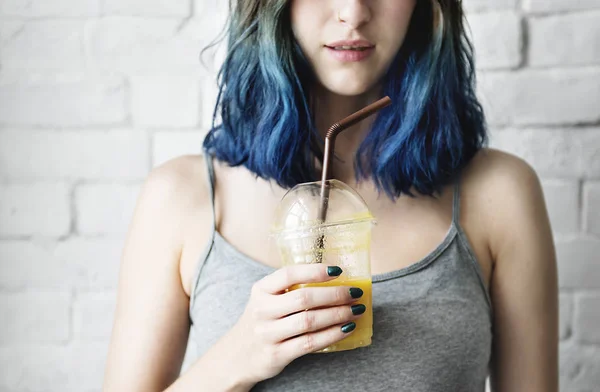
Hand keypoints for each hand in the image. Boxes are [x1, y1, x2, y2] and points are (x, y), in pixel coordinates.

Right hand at [228, 264, 364, 384]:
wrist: (237, 356)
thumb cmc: (261, 322)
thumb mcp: (266, 300)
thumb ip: (290, 289)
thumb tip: (335, 280)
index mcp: (260, 290)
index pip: (288, 274)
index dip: (315, 271)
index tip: (338, 270)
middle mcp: (262, 310)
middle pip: (304, 298)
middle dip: (335, 295)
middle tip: (355, 293)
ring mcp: (268, 334)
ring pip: (309, 321)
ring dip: (338, 315)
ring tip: (355, 310)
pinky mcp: (277, 355)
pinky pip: (310, 343)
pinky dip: (332, 334)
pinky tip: (346, 329)